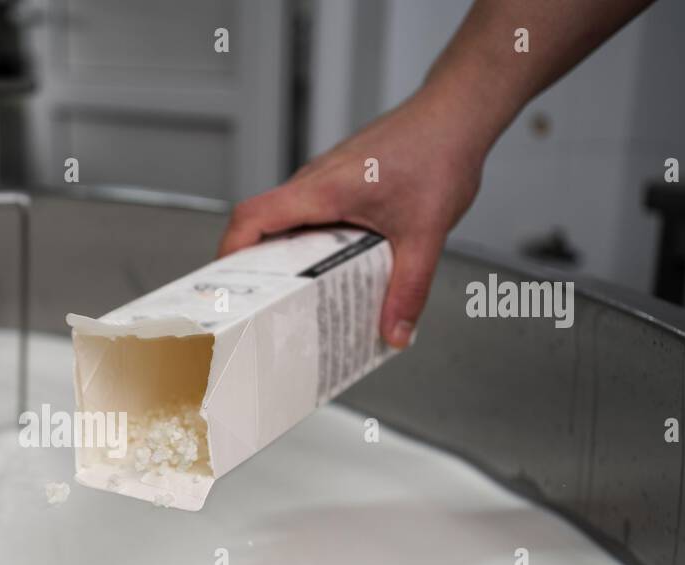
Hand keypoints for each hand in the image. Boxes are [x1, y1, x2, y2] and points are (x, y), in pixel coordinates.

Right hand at [218, 87, 487, 347]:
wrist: (458, 112)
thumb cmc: (438, 151)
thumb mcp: (426, 233)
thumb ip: (409, 287)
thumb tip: (395, 331)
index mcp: (322, 190)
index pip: (252, 217)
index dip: (229, 252)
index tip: (226, 286)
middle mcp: (314, 181)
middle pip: (261, 225)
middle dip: (255, 268)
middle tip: (262, 305)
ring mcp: (325, 179)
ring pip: (287, 221)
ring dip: (285, 256)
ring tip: (297, 295)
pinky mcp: (340, 180)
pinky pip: (311, 215)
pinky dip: (311, 243)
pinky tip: (334, 267)